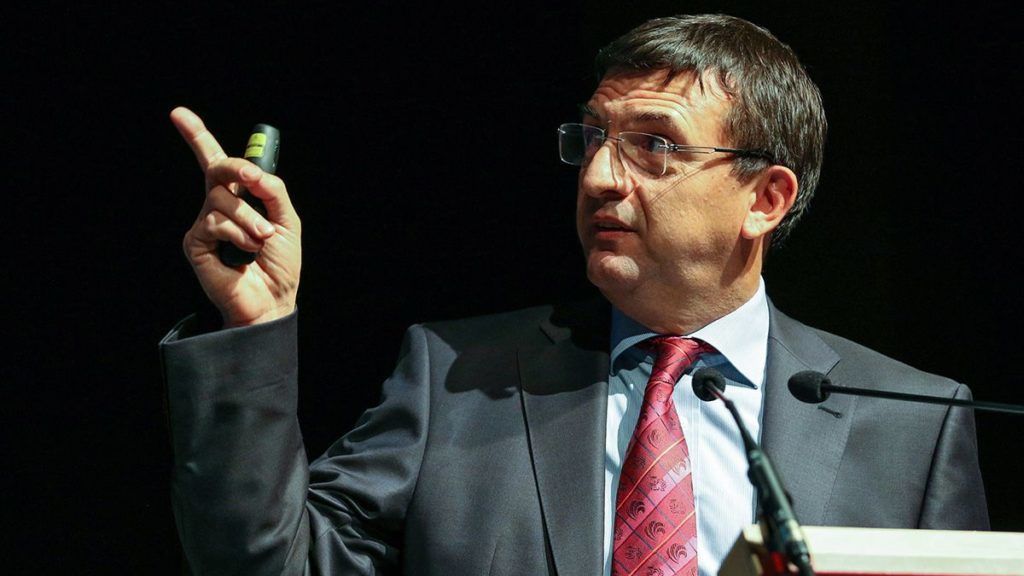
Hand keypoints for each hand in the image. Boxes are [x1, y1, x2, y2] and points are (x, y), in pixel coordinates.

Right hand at [171, 107, 301, 327]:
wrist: (272, 300)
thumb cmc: (279, 264)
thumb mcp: (287, 220)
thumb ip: (272, 191)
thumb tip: (252, 172)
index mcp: (238, 198)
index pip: (214, 162)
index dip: (197, 136)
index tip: (179, 114)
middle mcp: (216, 206)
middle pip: (217, 169)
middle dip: (236, 168)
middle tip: (253, 179)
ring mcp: (204, 224)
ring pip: (222, 199)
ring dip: (249, 218)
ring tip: (260, 239)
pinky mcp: (196, 242)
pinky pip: (215, 222)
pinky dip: (238, 234)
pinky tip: (244, 252)